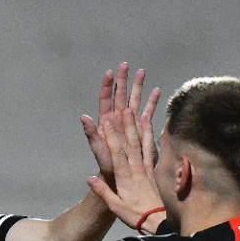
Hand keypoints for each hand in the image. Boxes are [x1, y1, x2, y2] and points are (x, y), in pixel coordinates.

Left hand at [81, 62, 158, 184]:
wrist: (120, 175)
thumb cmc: (107, 164)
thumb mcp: (98, 148)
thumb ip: (91, 133)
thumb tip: (83, 117)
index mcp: (106, 122)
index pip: (106, 99)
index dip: (107, 86)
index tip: (110, 72)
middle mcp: (118, 119)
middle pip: (121, 95)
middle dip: (123, 80)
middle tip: (125, 65)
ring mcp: (129, 123)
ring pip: (134, 100)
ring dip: (138, 86)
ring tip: (142, 72)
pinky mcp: (140, 128)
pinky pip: (147, 112)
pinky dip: (151, 101)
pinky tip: (156, 91)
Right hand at [87, 101, 165, 232]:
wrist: (156, 219)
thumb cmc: (134, 214)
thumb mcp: (115, 206)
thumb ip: (103, 191)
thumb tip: (90, 178)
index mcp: (125, 176)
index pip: (117, 152)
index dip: (111, 136)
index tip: (106, 122)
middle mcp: (136, 168)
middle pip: (130, 143)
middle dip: (126, 125)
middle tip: (124, 109)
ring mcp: (145, 167)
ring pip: (142, 143)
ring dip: (138, 126)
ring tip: (137, 111)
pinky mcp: (152, 169)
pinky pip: (151, 150)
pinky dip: (150, 137)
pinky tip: (150, 127)